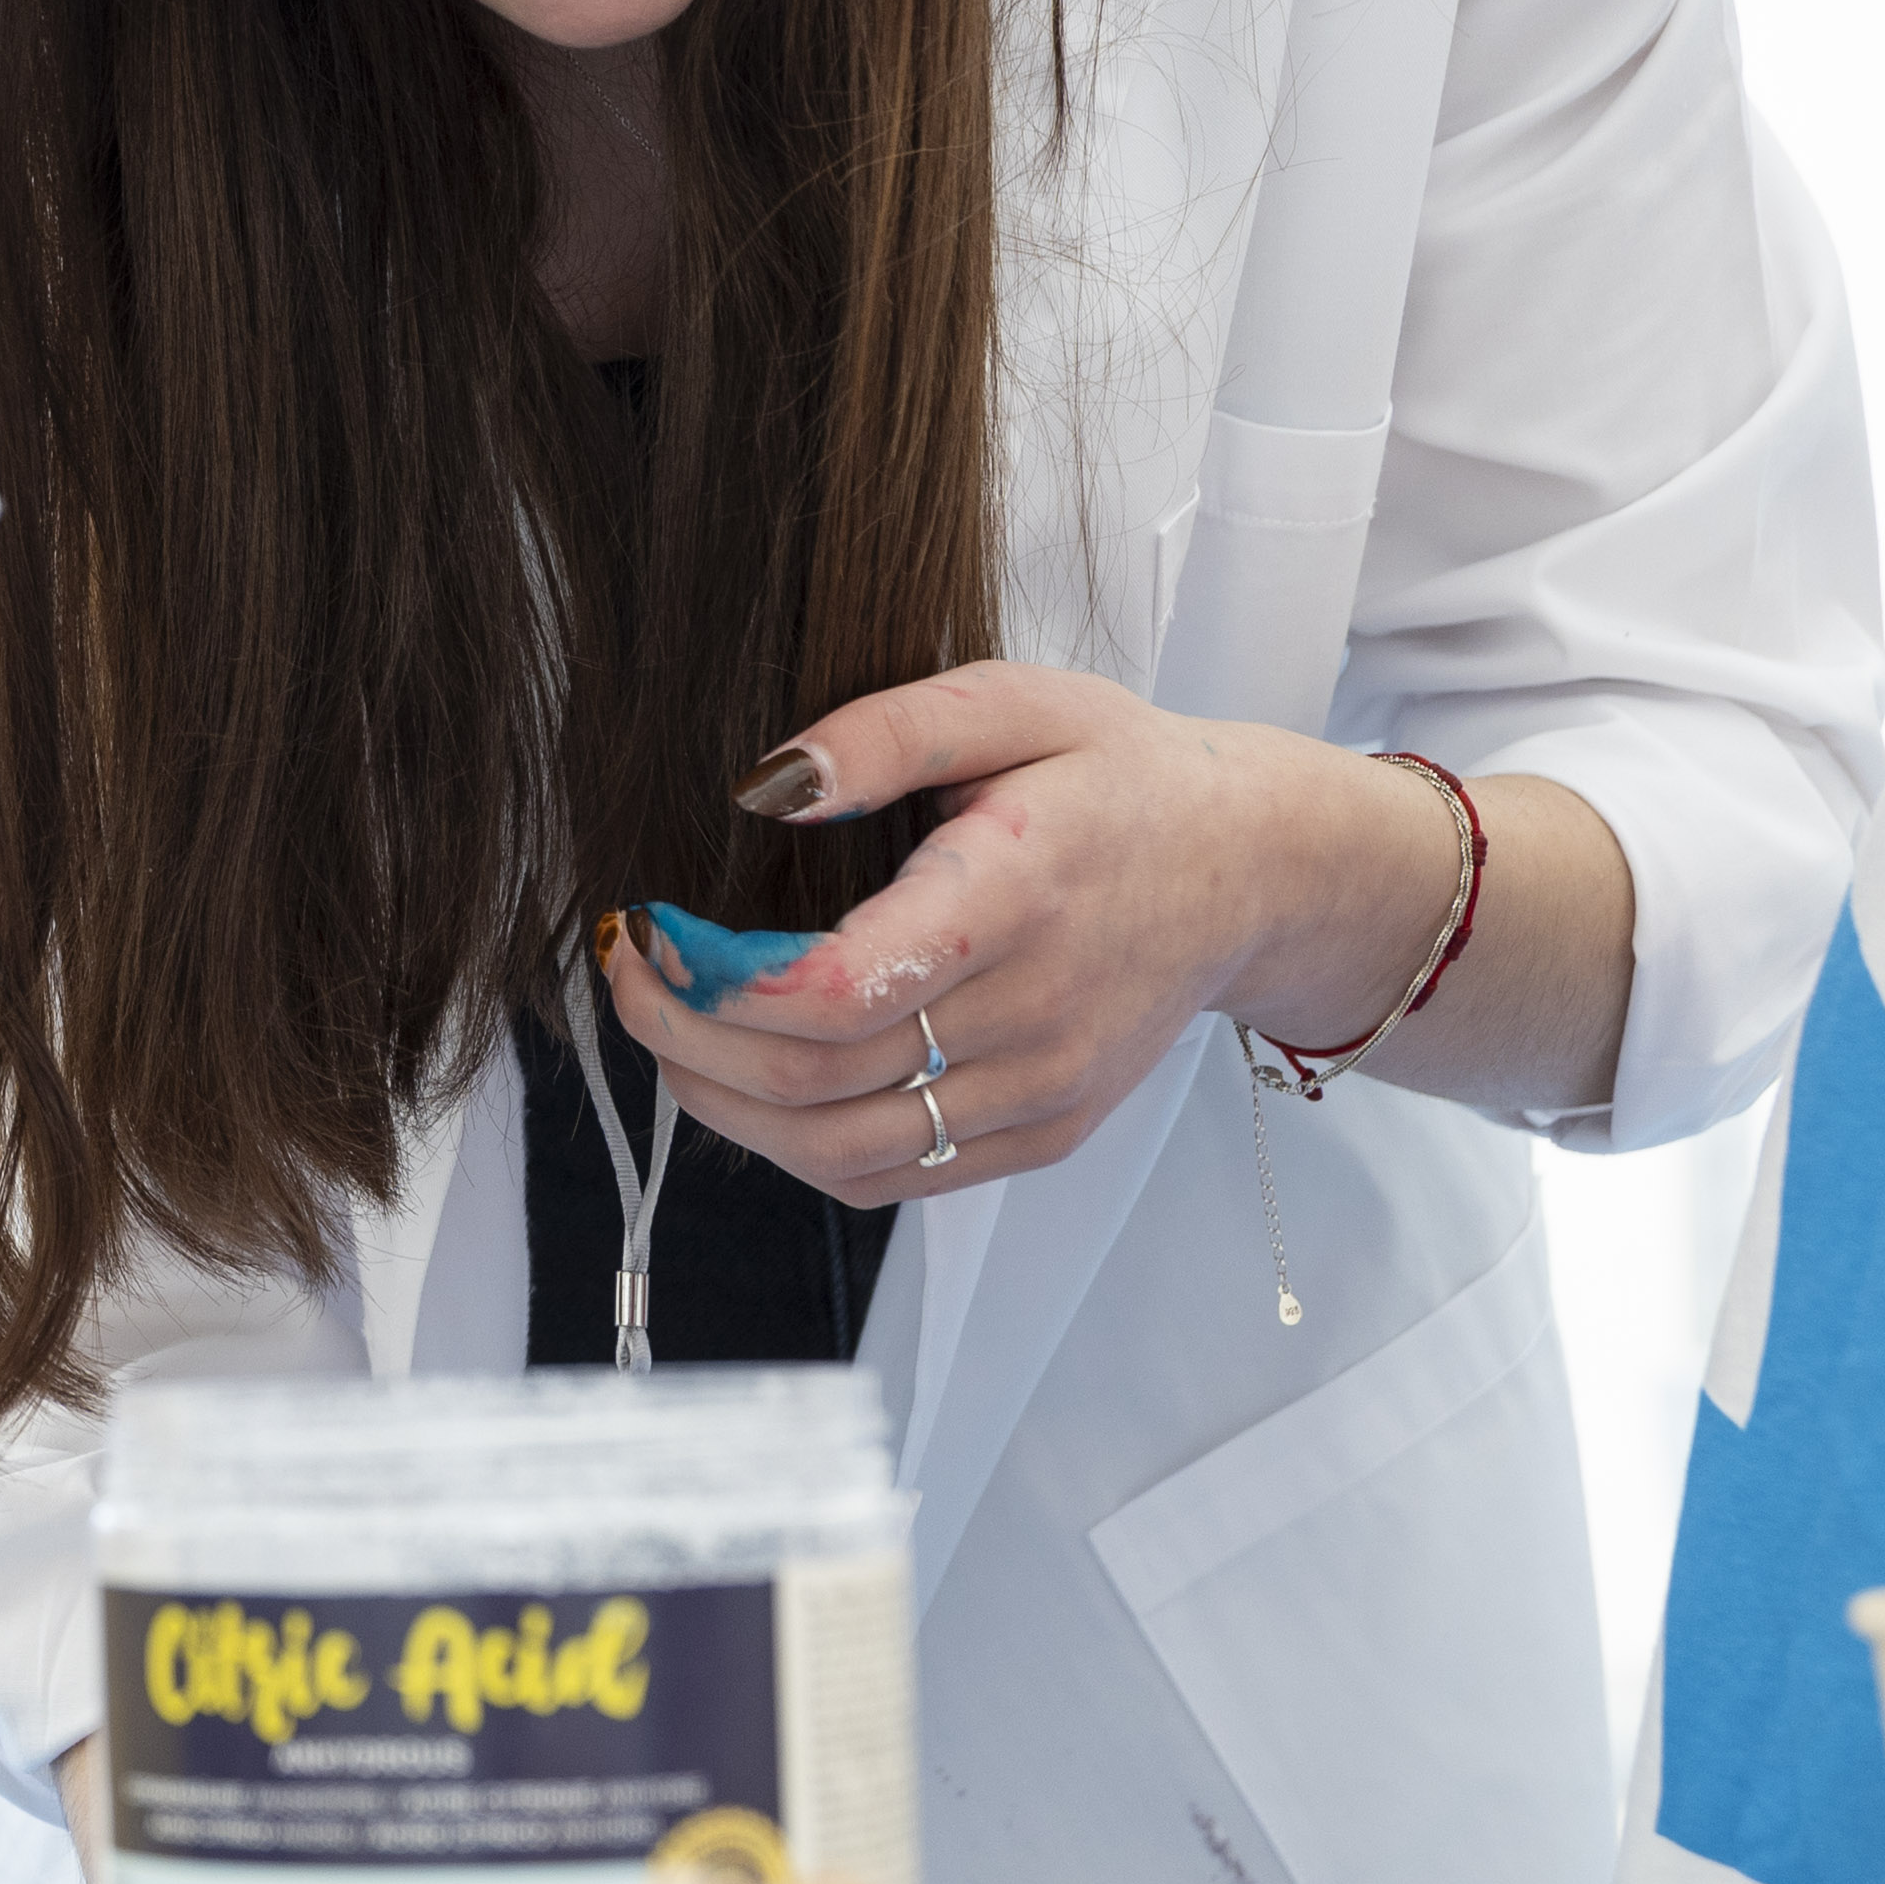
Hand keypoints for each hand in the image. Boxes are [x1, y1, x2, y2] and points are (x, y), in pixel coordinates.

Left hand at [605, 663, 1468, 1202]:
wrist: (1254, 869)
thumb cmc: (1123, 778)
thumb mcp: (1013, 704)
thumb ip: (884, 733)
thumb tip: (763, 783)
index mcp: (1018, 895)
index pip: (846, 991)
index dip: (719, 985)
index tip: (652, 934)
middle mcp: (1034, 1014)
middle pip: (819, 1083)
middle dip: (688, 1040)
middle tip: (631, 975)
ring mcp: (1043, 1091)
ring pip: (843, 1154)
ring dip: (727, 1107)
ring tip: (671, 1033)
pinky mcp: (1044, 1134)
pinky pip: (894, 1179)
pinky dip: (797, 1146)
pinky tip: (753, 1081)